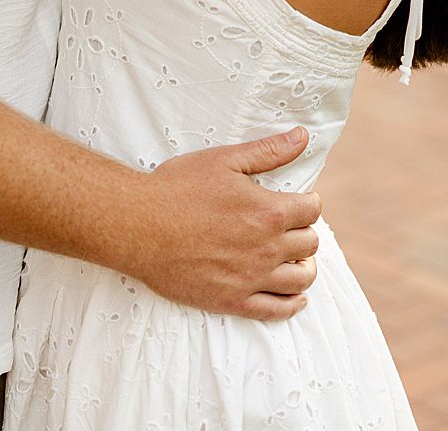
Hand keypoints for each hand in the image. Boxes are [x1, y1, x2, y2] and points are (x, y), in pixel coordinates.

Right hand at [117, 126, 321, 320]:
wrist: (135, 225)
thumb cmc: (175, 188)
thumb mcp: (221, 160)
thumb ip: (267, 151)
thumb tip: (302, 137)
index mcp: (268, 211)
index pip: (312, 210)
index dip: (305, 203)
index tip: (294, 202)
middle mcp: (267, 247)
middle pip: (309, 244)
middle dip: (302, 232)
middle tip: (286, 227)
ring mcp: (252, 277)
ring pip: (302, 279)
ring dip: (303, 266)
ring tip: (292, 258)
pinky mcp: (233, 300)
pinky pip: (278, 310)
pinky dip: (292, 304)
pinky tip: (293, 296)